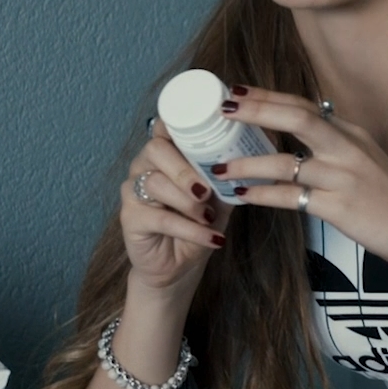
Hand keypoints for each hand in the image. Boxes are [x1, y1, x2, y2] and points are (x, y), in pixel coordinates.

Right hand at [117, 120, 229, 295]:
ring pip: (155, 182)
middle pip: (156, 149)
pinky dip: (190, 229)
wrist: (182, 264)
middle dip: (186, 168)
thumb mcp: (223, 194)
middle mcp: (144, 165)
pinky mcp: (130, 218)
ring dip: (188, 201)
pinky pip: (160, 218)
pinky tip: (211, 238)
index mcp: (166, 152)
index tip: (210, 131)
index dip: (182, 124)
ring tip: (209, 216)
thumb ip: (231, 171)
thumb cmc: (201, 221)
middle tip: (207, 190)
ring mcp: (132, 190)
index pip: (166, 125)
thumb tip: (257, 147)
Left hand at [214, 86, 387, 271]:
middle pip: (295, 116)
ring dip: (246, 164)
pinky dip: (262, 195)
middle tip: (221, 109)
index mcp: (351, 133)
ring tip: (218, 167)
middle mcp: (347, 147)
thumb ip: (336, 147)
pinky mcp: (338, 206)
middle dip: (255, 110)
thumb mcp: (367, 161)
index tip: (236, 92)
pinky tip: (242, 196)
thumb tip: (303, 135)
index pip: (303, 105)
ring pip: (284, 161)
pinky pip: (289, 197)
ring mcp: (343, 176)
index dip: (267, 97)